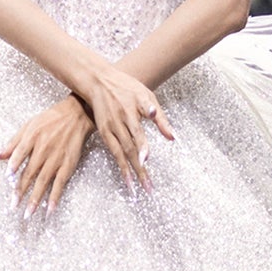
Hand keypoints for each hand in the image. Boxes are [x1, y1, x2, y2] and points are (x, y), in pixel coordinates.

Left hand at [0, 94, 93, 218]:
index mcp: (32, 138)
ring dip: (35, 199)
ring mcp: (56, 159)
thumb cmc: (50, 120)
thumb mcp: (29, 126)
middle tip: (13, 206)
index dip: (14, 166)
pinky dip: (54, 197)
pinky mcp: (67, 165)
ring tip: (28, 214)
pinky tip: (49, 210)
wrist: (76, 115)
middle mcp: (43, 150)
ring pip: (43, 182)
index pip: (20, 154)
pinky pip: (60, 184)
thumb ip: (13, 142)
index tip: (8, 178)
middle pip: (29, 173)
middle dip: (20, 191)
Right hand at [83, 64, 174, 193]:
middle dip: (139, 168)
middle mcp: (119, 121)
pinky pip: (113, 153)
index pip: (137, 132)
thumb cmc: (126, 87)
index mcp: (131, 110)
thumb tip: (173, 138)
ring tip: (136, 189)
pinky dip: (120, 166)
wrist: (98, 81)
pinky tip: (127, 179)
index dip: (141, 146)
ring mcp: (110, 128)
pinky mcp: (104, 133)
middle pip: (130, 148)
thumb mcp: (146, 96)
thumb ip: (160, 117)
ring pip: (121, 154)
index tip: (146, 159)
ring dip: (129, 172)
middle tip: (148, 186)